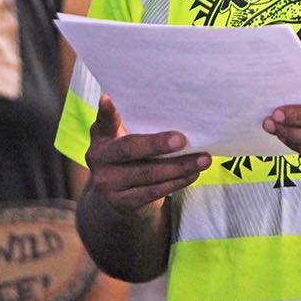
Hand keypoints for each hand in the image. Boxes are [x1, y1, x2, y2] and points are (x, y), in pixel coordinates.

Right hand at [84, 95, 209, 213]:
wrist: (119, 197)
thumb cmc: (131, 158)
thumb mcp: (125, 138)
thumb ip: (137, 125)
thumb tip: (175, 110)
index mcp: (101, 136)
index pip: (104, 121)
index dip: (106, 110)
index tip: (109, 98)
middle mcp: (98, 158)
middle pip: (129, 149)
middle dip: (157, 144)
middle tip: (182, 140)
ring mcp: (107, 183)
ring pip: (147, 173)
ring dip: (179, 166)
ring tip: (202, 159)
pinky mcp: (122, 202)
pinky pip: (153, 191)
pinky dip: (176, 182)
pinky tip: (192, 174)